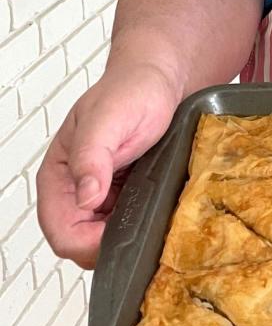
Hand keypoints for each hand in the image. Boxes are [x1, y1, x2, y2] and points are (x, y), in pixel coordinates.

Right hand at [36, 64, 181, 268]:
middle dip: (105, 245)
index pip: (60, 231)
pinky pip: (123, 226)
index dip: (86, 242)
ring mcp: (98, 195)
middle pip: (79, 244)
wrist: (159, 80)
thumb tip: (85, 197)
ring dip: (123, 238)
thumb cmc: (131, 91)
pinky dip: (136, 227)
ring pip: (101, 241)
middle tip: (138, 228)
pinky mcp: (121, 196)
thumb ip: (92, 156)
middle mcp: (74, 190)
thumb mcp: (109, 119)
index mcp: (59, 175)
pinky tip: (152, 213)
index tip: (115, 234)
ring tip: (147, 217)